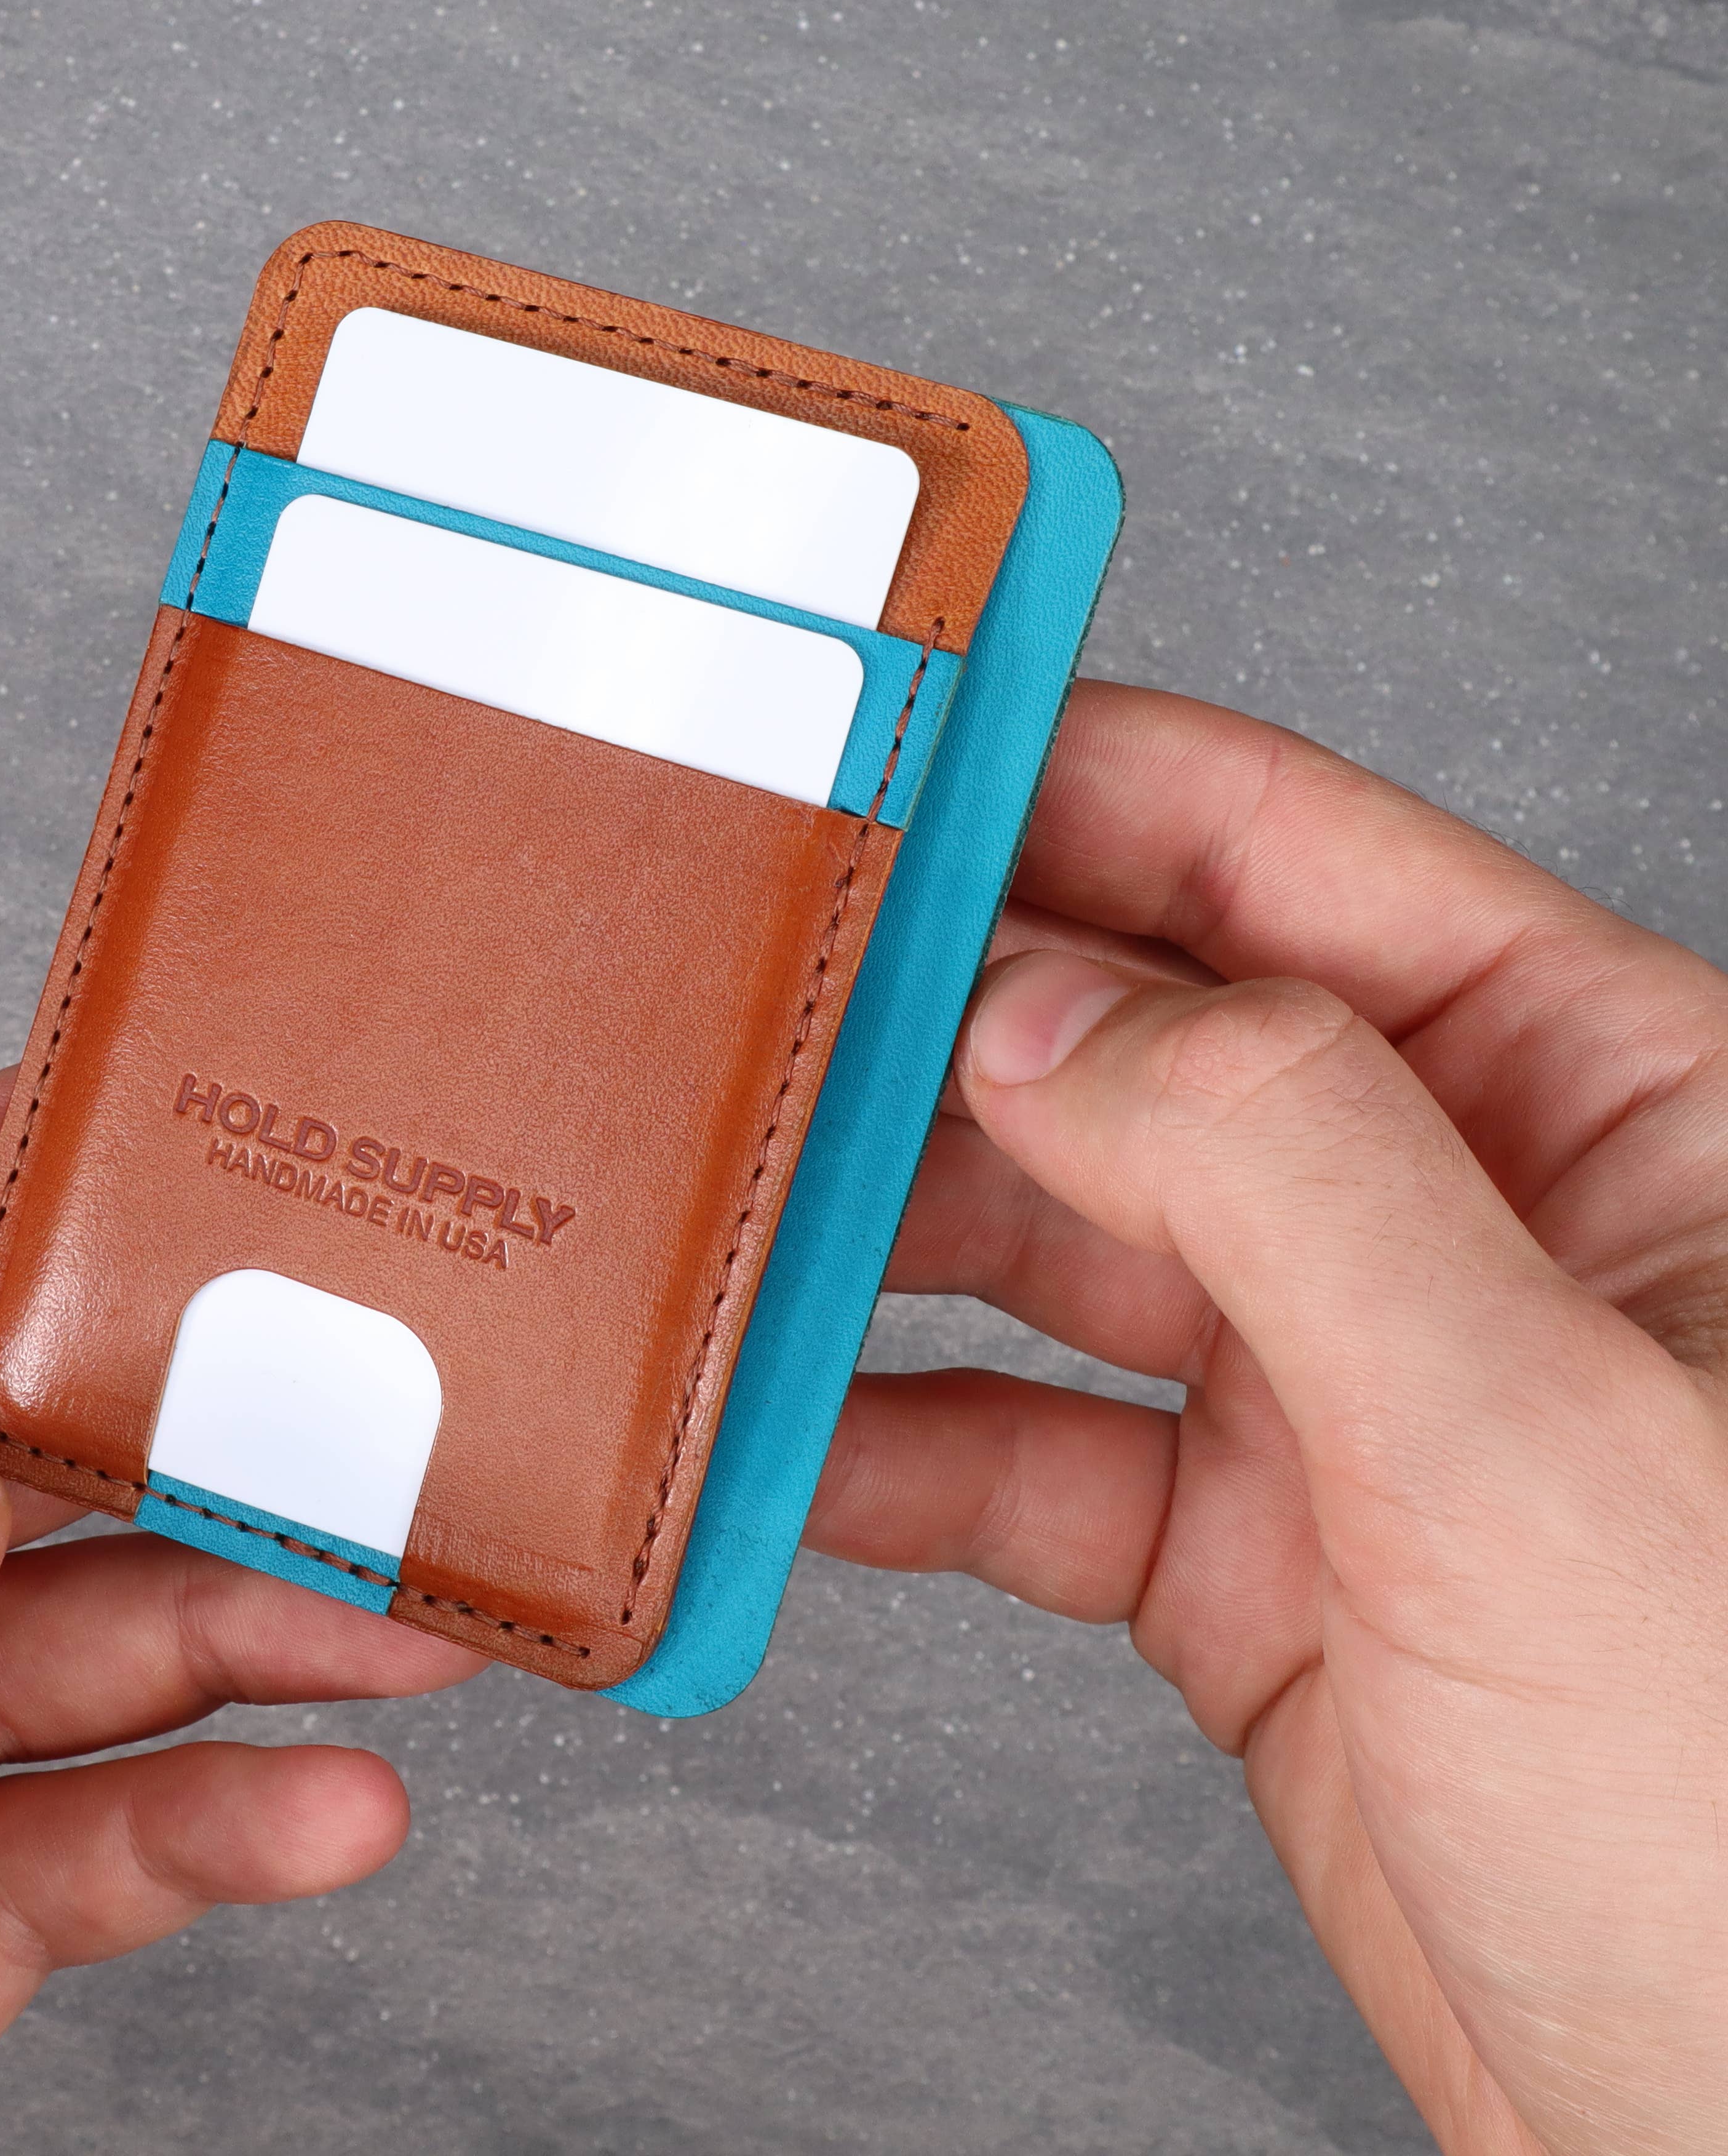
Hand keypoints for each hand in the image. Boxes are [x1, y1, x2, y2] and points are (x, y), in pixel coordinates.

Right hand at [810, 682, 1727, 2155]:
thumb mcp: (1538, 1444)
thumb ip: (1284, 1174)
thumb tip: (1044, 1010)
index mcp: (1599, 1100)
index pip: (1285, 854)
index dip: (1064, 784)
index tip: (873, 760)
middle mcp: (1458, 1216)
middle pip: (1132, 1043)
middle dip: (928, 1027)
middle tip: (732, 1011)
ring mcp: (1346, 1389)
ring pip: (1057, 1248)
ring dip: (880, 1241)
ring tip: (720, 1221)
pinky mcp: (1251, 1560)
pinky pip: (1028, 1458)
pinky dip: (893, 1451)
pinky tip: (777, 1440)